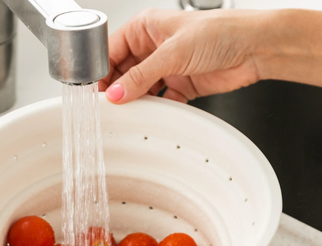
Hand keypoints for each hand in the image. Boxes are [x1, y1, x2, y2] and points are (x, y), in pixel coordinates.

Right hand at [99, 8, 269, 103]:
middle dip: (116, 90)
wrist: (255, 49)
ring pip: (138, 89)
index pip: (111, 52)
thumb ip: (141, 77)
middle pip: (122, 74)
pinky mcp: (178, 85)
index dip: (101, 72)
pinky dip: (154, 109)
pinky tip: (151, 113)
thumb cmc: (221, 32)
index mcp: (145, 28)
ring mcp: (165, 67)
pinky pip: (158, 101)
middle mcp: (152, 48)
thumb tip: (116, 94)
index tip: (94, 92)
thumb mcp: (172, 53)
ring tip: (128, 112)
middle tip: (109, 107)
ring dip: (135, 101)